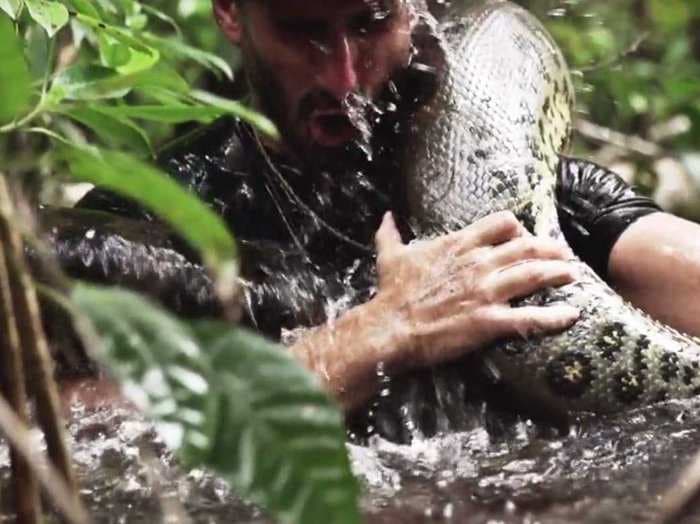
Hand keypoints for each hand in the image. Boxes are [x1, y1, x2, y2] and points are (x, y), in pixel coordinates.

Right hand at [374, 210, 579, 367]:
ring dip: (559, 273)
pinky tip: (571, 315)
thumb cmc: (392, 292)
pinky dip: (554, 316)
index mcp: (459, 244)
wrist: (389, 327)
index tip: (524, 237)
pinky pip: (530, 317)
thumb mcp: (390, 256)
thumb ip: (391, 234)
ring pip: (535, 274)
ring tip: (574, 274)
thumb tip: (386, 216)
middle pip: (528, 246)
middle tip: (564, 253)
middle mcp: (478, 263)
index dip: (519, 229)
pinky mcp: (489, 321)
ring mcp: (486, 291)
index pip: (503, 223)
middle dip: (551, 248)